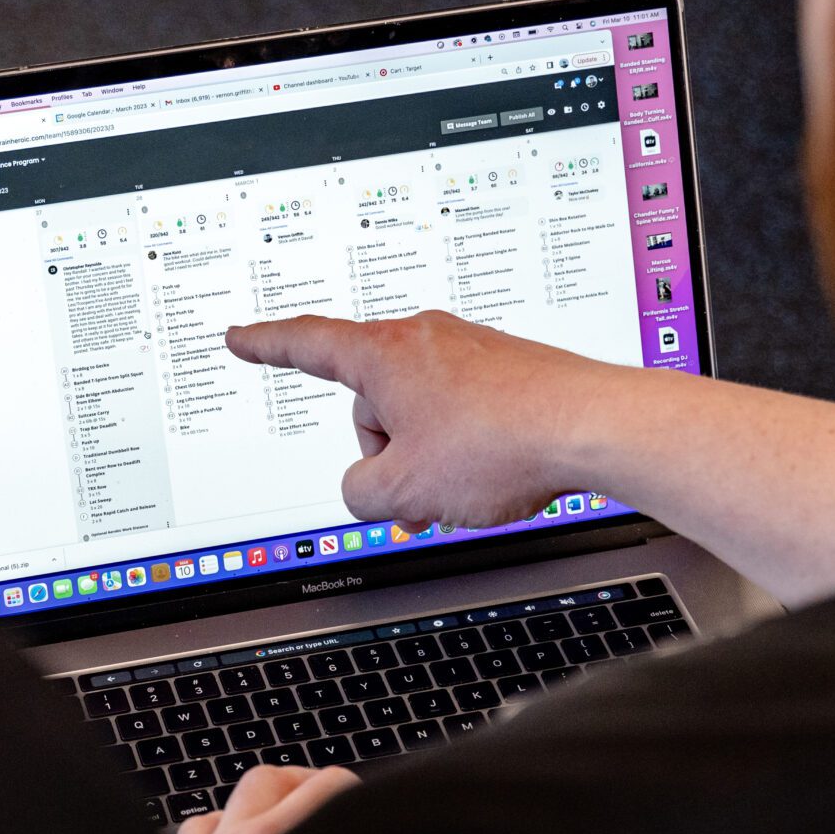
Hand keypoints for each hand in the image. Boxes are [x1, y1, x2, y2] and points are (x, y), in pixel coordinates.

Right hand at [225, 311, 624, 528]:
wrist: (592, 428)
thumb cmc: (501, 445)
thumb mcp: (402, 490)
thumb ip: (358, 492)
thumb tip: (367, 487)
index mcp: (385, 354)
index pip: (306, 345)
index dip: (266, 346)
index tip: (242, 338)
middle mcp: (426, 339)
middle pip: (371, 403)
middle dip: (384, 455)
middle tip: (415, 494)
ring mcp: (469, 351)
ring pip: (419, 415)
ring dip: (426, 459)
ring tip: (464, 489)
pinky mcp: (505, 370)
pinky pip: (460, 413)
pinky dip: (463, 449)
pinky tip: (492, 475)